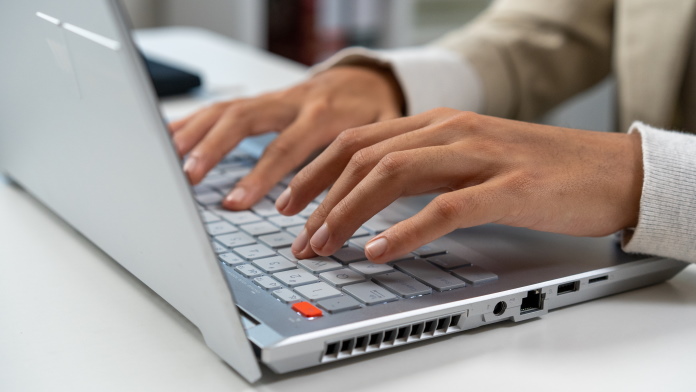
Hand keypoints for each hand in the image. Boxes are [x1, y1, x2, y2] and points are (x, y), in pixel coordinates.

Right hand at [169, 66, 402, 209]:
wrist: (370, 76)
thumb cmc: (376, 110)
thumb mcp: (383, 134)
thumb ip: (364, 162)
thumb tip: (347, 205)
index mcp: (324, 114)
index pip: (286, 147)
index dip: (260, 175)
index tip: (236, 202)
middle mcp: (293, 102)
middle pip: (244, 119)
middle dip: (213, 148)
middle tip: (189, 178)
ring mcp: (274, 98)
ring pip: (228, 109)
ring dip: (195, 133)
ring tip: (169, 159)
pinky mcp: (263, 99)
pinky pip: (224, 106)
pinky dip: (196, 120)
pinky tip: (172, 136)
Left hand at [277, 109, 643, 262]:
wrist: (611, 170)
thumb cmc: (538, 169)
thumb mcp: (467, 158)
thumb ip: (422, 169)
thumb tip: (369, 200)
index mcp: (437, 123)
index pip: (357, 141)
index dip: (315, 173)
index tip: (291, 205)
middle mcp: (450, 132)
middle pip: (362, 157)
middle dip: (320, 198)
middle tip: (300, 237)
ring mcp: (479, 156)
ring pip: (392, 176)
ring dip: (348, 213)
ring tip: (325, 245)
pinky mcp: (508, 188)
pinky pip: (444, 208)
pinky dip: (404, 231)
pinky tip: (379, 251)